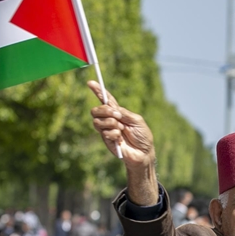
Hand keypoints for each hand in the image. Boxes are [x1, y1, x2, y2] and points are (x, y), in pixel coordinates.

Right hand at [88, 81, 157, 205]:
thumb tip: (113, 109)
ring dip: (110, 123)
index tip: (90, 82)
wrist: (144, 153)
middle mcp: (110, 120)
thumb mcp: (136, 120)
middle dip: (105, 110)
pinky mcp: (106, 140)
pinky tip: (120, 139)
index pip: (106, 100)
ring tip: (120, 129)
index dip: (98, 91)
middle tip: (117, 116)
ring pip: (97, 121)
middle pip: (96, 110)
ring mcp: (107, 130)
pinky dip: (114, 134)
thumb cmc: (143, 136)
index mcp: (118, 112)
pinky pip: (104, 132)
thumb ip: (124, 113)